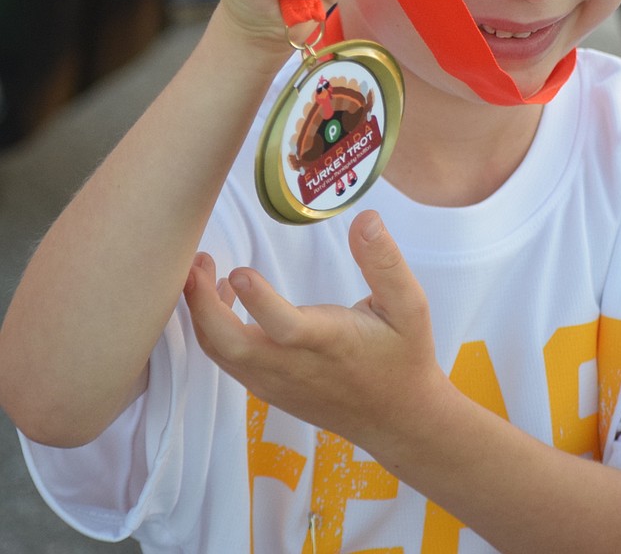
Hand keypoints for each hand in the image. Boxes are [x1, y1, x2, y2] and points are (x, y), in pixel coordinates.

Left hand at [183, 211, 445, 453]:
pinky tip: (225, 296)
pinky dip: (214, 330)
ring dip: (203, 314)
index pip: (285, 328)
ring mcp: (275, 382)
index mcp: (329, 343)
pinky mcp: (268, 388)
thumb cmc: (403, 355)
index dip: (259, 302)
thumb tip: (366, 218)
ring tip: (202, 270)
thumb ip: (385, 262)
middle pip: (231, 346)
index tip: (237, 270)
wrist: (396, 419)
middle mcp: (294, 367)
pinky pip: (229, 361)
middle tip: (195, 262)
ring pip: (222, 354)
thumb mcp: (409, 305)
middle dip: (203, 306)